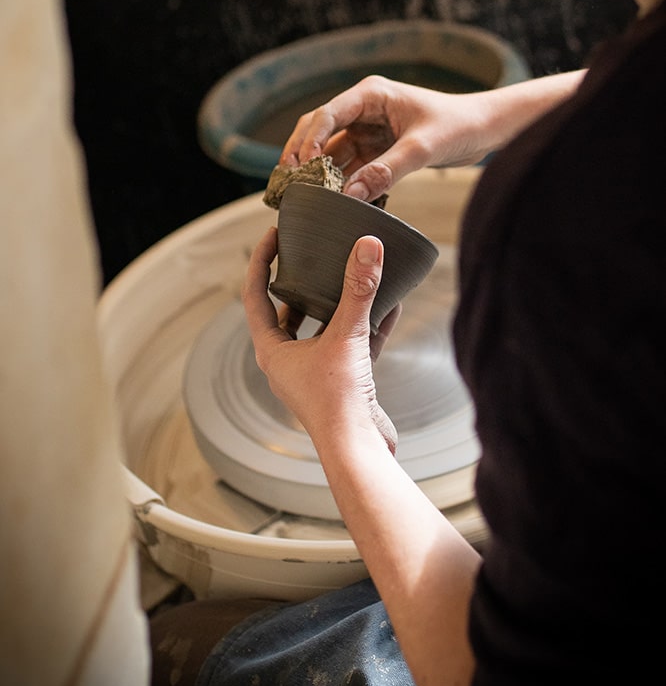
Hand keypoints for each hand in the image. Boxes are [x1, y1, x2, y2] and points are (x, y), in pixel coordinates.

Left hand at [242, 226, 400, 453]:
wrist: (360, 450)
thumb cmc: (338, 402)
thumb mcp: (347, 336)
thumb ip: (358, 290)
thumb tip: (367, 246)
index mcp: (272, 351)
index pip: (254, 295)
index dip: (260, 261)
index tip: (272, 235)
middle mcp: (289, 360)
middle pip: (286, 310)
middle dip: (299, 280)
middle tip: (310, 252)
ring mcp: (316, 371)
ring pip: (323, 326)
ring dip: (337, 300)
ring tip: (350, 271)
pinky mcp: (344, 380)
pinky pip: (355, 342)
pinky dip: (370, 322)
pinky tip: (391, 302)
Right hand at [280, 75, 488, 202]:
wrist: (486, 129)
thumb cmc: (459, 126)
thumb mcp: (423, 148)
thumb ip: (387, 170)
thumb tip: (351, 196)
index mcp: (371, 94)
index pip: (327, 114)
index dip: (309, 140)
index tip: (302, 168)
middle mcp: (363, 109)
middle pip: (318, 131)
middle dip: (301, 155)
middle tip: (286, 183)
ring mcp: (368, 130)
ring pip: (330, 151)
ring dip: (317, 172)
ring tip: (300, 196)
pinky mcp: (376, 149)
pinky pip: (349, 166)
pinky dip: (339, 182)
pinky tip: (329, 201)